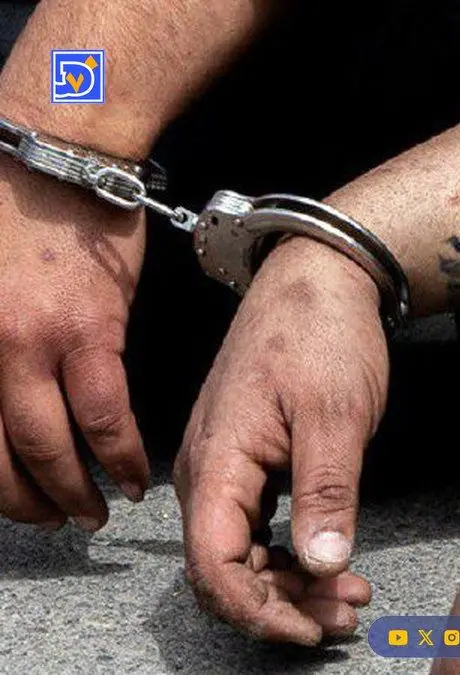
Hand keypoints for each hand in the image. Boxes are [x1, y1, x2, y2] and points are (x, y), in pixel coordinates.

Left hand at [0, 160, 149, 529]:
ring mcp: (30, 346)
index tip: (14, 502)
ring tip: (93, 512)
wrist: (56, 156)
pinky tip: (131, 474)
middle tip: (54, 521)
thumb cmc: (4, 206)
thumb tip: (5, 394)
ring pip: (48, 448)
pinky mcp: (88, 333)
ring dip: (72, 492)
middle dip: (27, 503)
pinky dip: (118, 455)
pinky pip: (105, 414)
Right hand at [173, 237, 385, 643]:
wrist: (320, 278)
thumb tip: (323, 563)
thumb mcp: (335, 415)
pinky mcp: (250, 463)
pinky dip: (292, 554)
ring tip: (350, 596)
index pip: (214, 566)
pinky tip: (331, 561)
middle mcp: (209, 472)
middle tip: (346, 616)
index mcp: (217, 462)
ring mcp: (226, 468)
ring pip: (244, 554)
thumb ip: (326, 493)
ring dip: (292, 584)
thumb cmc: (322, 334)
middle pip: (227, 571)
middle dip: (284, 604)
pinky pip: (257, 529)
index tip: (312, 628)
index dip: (260, 610)